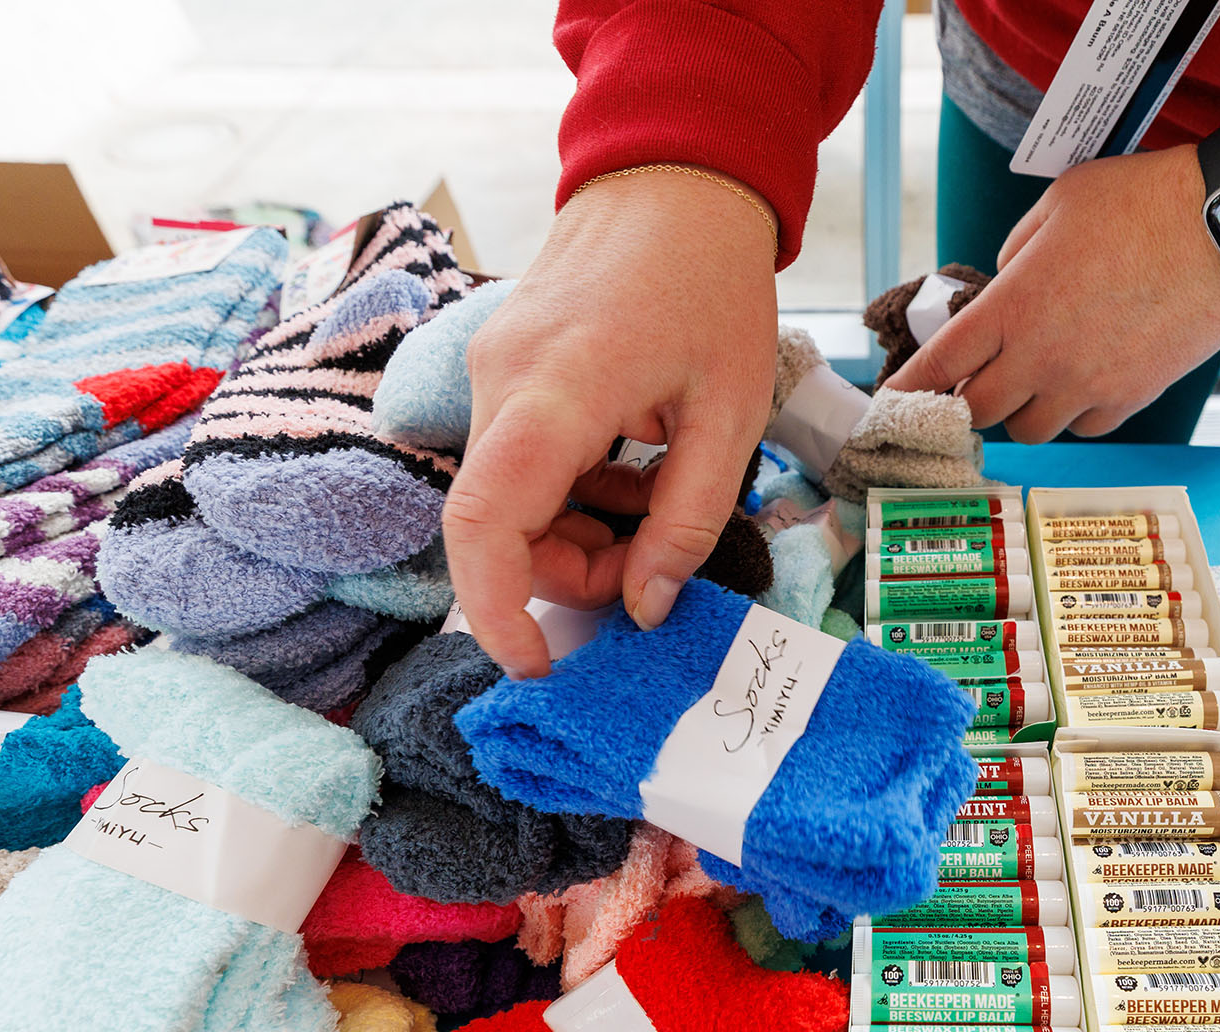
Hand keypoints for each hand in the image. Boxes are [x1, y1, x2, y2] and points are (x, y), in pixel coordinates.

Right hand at [444, 167, 778, 676]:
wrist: (674, 178)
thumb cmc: (714, 285)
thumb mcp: (732, 415)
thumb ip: (688, 521)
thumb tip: (647, 608)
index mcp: (558, 389)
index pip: (487, 524)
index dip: (497, 610)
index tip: (536, 663)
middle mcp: (501, 381)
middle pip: (499, 525)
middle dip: (566, 574)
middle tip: (648, 575)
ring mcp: (491, 370)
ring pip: (507, 499)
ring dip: (572, 534)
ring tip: (653, 511)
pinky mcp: (501, 368)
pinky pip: (517, 460)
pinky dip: (567, 492)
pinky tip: (632, 473)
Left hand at [887, 145, 1219, 442]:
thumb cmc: (1144, 202)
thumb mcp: (1060, 204)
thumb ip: (1017, 251)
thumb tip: (1004, 283)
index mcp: (1015, 305)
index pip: (940, 363)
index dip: (908, 388)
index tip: (889, 402)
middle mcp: (1044, 356)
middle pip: (979, 411)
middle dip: (966, 400)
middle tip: (972, 382)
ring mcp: (1090, 383)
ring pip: (1031, 429)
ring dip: (1023, 409)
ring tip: (1036, 378)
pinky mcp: (1132, 397)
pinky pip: (1086, 426)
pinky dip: (1076, 413)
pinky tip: (1085, 381)